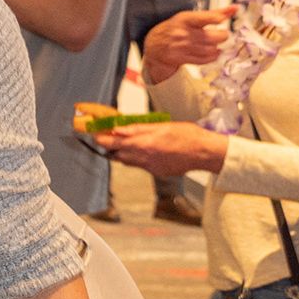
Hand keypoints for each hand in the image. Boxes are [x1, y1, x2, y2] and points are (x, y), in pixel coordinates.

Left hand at [94, 119, 227, 175]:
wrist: (204, 152)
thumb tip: (117, 129)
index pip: (110, 142)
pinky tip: (148, 151)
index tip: (94, 133)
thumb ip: (137, 128)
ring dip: (123, 152)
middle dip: (110, 146)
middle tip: (109, 137)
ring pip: (127, 161)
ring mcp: (149, 167)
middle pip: (115, 154)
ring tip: (129, 143)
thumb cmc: (187, 135)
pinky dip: (139, 158)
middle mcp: (142, 157)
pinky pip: (140, 166)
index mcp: (141, 143)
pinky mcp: (156, 172)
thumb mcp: (161, 125)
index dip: (99, 138)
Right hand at [140, 6, 231, 80]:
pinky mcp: (182, 59)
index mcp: (185, 19)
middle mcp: (183, 33)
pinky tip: (211, 52)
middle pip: (214, 37)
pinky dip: (212, 56)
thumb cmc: (175, 28)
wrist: (153, 45)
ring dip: (217, 47)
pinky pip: (205, 60)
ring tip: (214, 44)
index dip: (217, 18)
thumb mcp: (190, 17)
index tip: (222, 19)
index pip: (204, 18)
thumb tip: (236, 8)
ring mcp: (182, 48)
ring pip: (212, 49)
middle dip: (222, 36)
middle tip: (221, 34)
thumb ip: (214, 13)